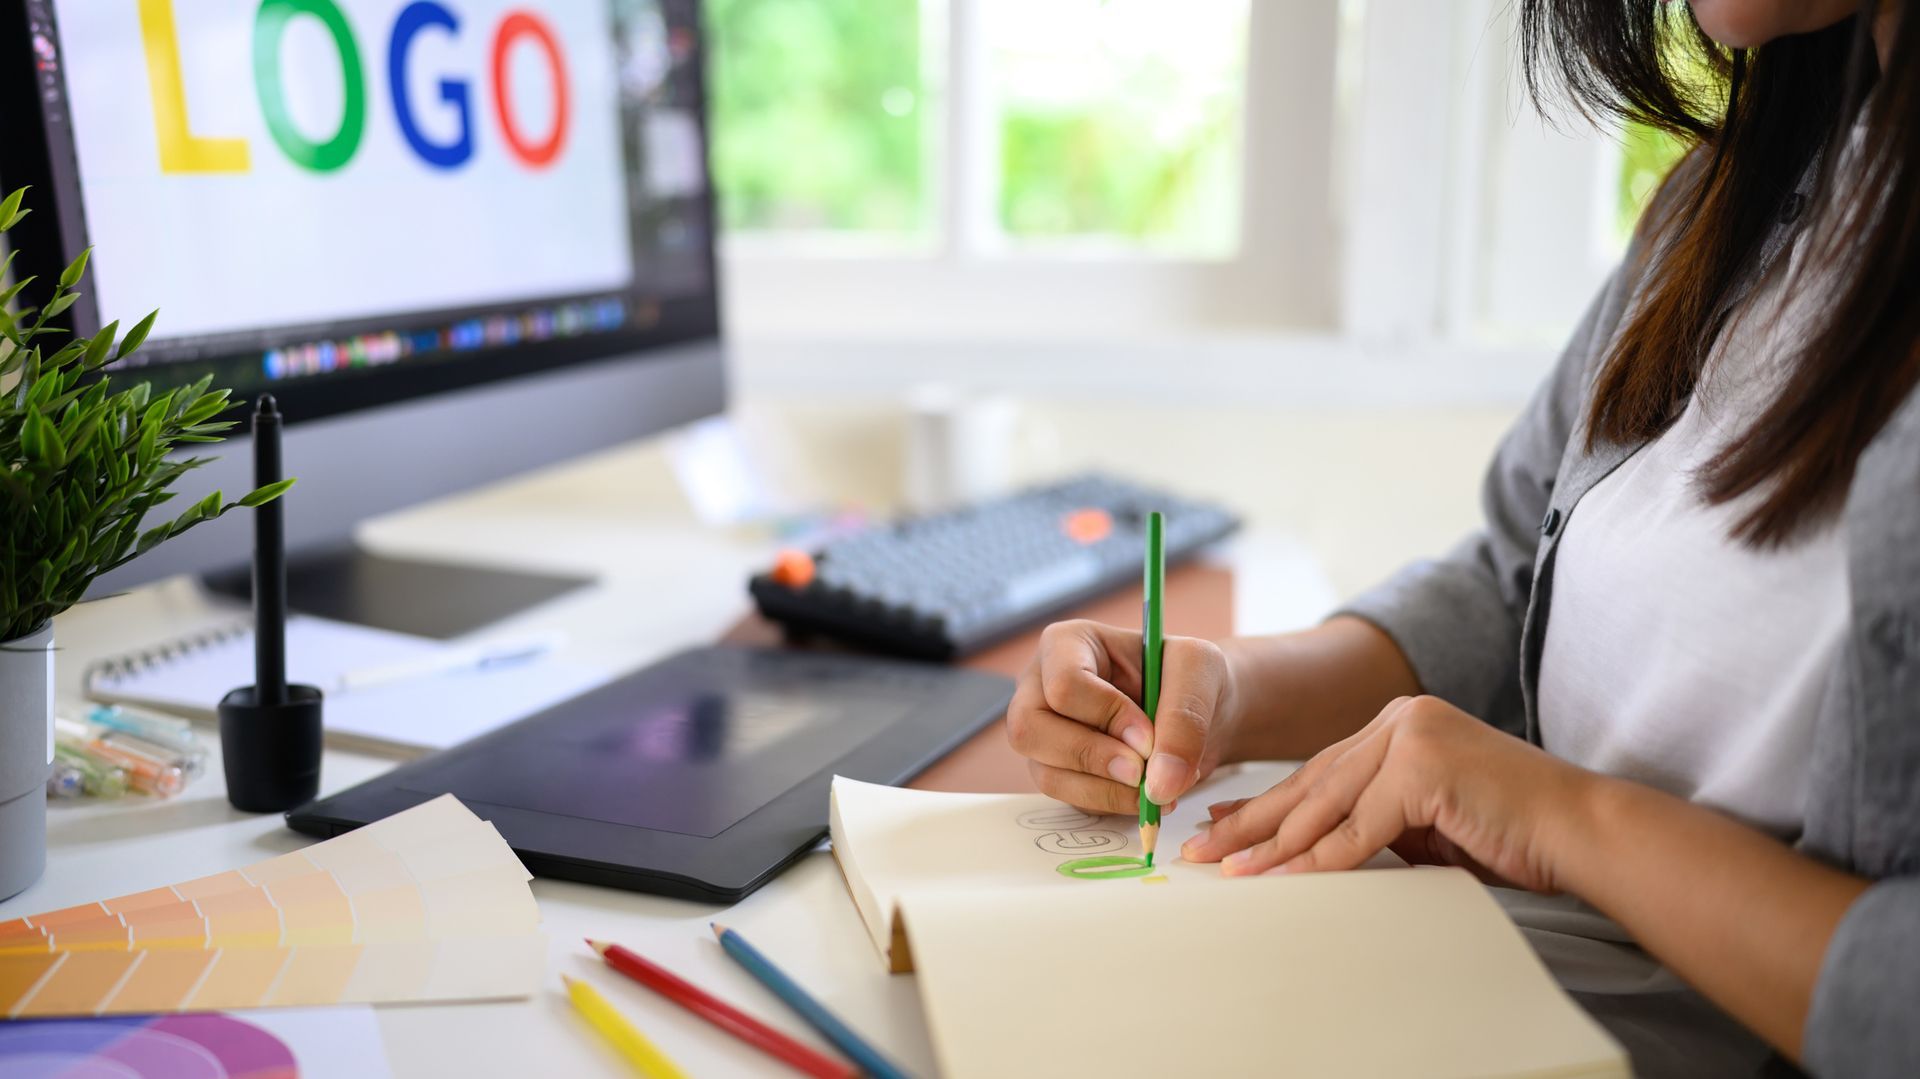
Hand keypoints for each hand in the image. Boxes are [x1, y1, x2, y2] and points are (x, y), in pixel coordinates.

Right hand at [1006, 620, 1238, 814]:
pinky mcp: (1060, 771)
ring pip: (1047, 774)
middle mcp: (1040, 687)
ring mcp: (1045, 734)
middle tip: (1141, 772)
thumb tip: (1159, 783)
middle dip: (1091, 757)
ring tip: (1157, 788)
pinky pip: (1071, 799)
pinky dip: (1113, 804)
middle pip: (1029, 731)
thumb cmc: (1191, 675)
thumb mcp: (1200, 671)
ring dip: (1106, 790)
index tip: (1150, 736)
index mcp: (1067, 644)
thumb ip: (1184, 717)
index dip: (1107, 716)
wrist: (1204, 708)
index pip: (1064, 684)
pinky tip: (1148, 795)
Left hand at [1180, 695, 1594, 891]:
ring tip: (1227, 868)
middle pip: (1311, 781)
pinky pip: (1358, 827)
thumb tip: (1311, 845)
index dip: (1267, 801)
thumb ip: (1374, 819)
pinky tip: (1280, 875)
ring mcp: (1411, 736)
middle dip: (1252, 820)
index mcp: (1400, 722)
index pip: (1320, 769)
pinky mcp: (1423, 766)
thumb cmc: (1510, 833)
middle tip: (1202, 846)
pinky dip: (1318, 858)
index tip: (1222, 822)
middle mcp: (1400, 719)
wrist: (1580, 831)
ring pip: (1326, 803)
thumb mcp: (1426, 822)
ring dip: (1272, 843)